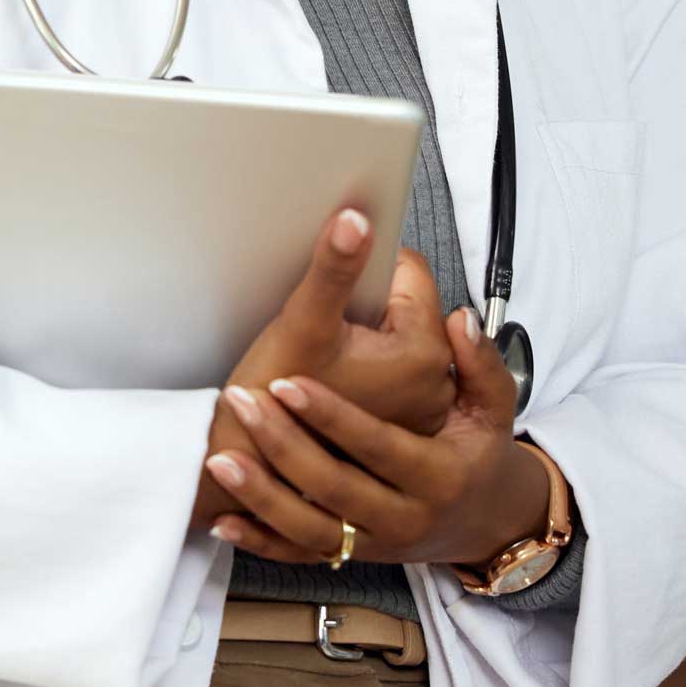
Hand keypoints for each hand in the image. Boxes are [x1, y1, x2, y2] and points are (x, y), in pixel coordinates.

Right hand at [189, 208, 454, 528]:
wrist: (248, 468)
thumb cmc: (272, 401)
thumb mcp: (303, 323)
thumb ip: (334, 268)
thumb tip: (358, 218)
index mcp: (424, 355)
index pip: (410, 271)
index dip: (367, 266)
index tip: (336, 287)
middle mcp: (437, 386)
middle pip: (406, 303)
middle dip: (369, 301)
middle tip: (327, 324)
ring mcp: (421, 409)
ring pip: (397, 334)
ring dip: (366, 330)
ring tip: (326, 351)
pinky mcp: (402, 423)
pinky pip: (391, 368)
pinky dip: (366, 360)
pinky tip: (331, 374)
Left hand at [201, 305, 552, 568]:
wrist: (484, 523)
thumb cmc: (480, 453)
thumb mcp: (493, 409)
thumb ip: (480, 361)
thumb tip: (458, 318)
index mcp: (438, 476)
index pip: (378, 446)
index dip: (332, 416)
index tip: (288, 383)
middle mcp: (404, 517)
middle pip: (334, 487)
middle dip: (283, 445)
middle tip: (242, 400)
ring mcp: (374, 542)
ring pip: (309, 528)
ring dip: (261, 497)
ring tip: (220, 459)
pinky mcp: (350, 555)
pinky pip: (299, 555)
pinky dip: (260, 542)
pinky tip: (221, 520)